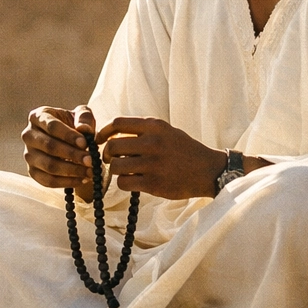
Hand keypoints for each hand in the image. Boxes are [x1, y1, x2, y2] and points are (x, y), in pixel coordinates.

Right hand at [23, 104, 100, 199]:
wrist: (68, 142)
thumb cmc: (74, 125)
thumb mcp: (81, 115)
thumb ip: (85, 118)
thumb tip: (84, 129)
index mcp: (38, 117)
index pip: (52, 126)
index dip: (69, 135)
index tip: (85, 143)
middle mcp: (29, 135)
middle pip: (49, 146)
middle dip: (72, 154)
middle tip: (90, 160)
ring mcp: (28, 155)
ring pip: (49, 165)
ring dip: (72, 170)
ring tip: (90, 171)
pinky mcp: (32, 172)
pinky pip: (48, 181)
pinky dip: (67, 182)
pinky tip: (82, 179)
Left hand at [95, 116, 224, 199]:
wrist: (208, 170)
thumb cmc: (183, 150)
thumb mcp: (166, 131)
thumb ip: (142, 130)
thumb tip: (111, 133)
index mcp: (155, 126)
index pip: (117, 123)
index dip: (103, 132)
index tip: (99, 140)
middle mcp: (153, 142)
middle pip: (112, 146)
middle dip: (106, 154)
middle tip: (109, 159)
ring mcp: (153, 164)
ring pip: (115, 166)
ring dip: (114, 170)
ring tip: (122, 171)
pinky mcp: (154, 184)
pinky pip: (124, 183)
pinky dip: (123, 183)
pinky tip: (131, 181)